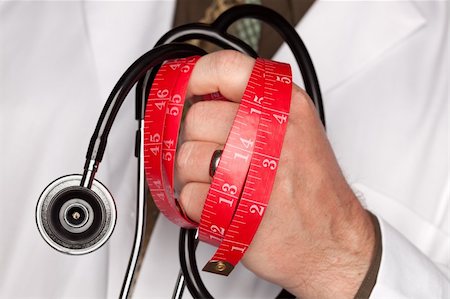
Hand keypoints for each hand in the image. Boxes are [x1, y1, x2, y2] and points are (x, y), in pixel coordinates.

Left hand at [175, 50, 375, 297]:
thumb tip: (206, 96)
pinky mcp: (234, 206)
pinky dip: (199, 206)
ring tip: (223, 186)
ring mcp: (252, 169)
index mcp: (285, 108)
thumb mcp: (299, 131)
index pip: (226, 68)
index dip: (195, 77)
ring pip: (185, 158)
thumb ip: (256, 107)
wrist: (333, 244)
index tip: (187, 90)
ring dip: (195, 176)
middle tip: (219, 158)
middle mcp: (269, 132)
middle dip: (198, 142)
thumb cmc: (315, 193)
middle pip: (195, 118)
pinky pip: (188, 196)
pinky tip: (225, 206)